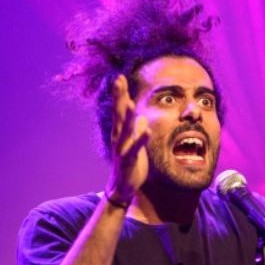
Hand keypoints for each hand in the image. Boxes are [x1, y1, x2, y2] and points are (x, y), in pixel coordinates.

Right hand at [105, 75, 150, 203]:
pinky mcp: (128, 161)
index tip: (119, 77)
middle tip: (118, 81)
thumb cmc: (130, 163)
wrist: (123, 186)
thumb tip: (142, 117)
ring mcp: (122, 149)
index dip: (120, 94)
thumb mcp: (134, 143)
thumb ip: (136, 129)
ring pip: (124, 130)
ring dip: (126, 117)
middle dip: (119, 98)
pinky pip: (134, 149)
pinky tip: (146, 129)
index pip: (119, 109)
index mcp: (120, 132)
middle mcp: (118, 138)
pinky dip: (140, 139)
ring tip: (129, 102)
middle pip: (118, 114)